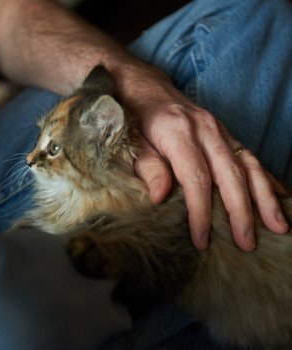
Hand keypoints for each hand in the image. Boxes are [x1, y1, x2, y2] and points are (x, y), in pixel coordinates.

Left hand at [119, 62, 288, 251]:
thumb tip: (161, 197)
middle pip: (230, 174)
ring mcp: (218, 129)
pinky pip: (249, 155)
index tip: (202, 240)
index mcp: (178, 132)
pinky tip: (277, 194)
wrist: (143, 85)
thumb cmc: (134, 115)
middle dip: (241, 212)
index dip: (201, 212)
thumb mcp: (131, 141)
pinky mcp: (223, 132)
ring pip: (248, 164)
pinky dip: (265, 177)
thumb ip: (147, 166)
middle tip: (247, 243)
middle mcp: (205, 129)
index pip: (196, 179)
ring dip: (265, 197)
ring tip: (278, 226)